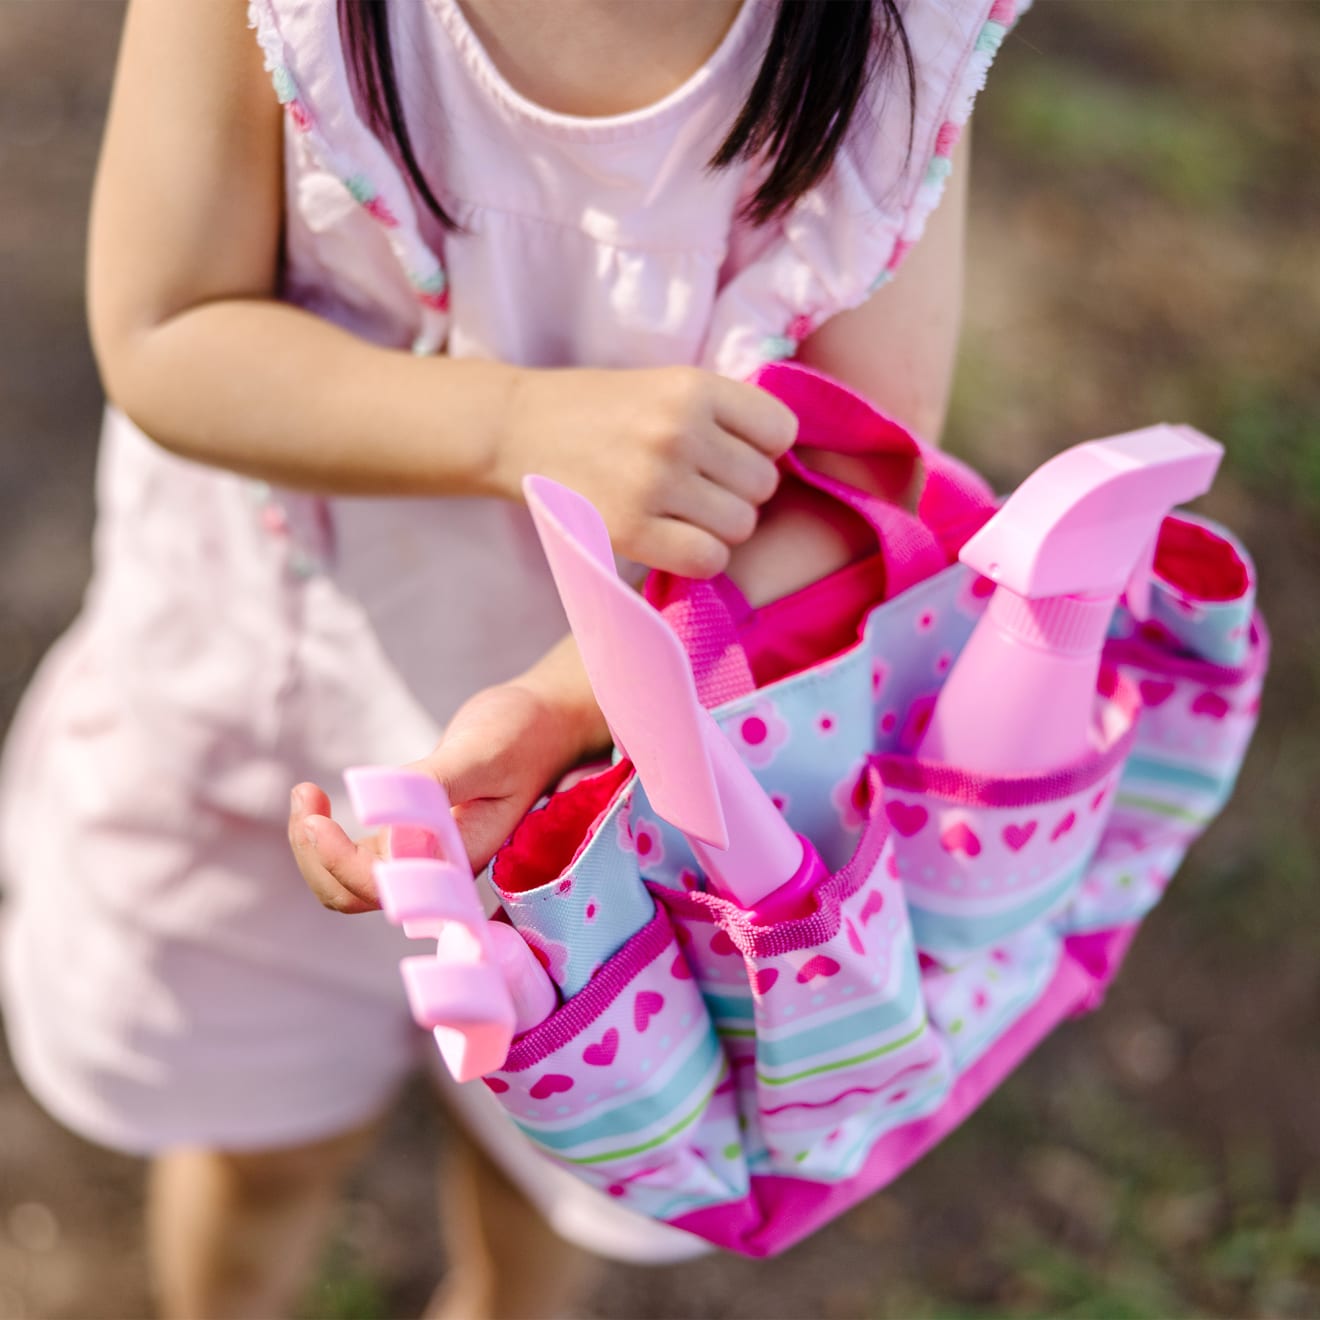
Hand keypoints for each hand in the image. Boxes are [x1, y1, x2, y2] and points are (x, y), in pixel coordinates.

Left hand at [289, 678, 601, 913]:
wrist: (544, 725)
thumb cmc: (520, 734)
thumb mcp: (479, 752)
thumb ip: (433, 786)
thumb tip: (381, 819)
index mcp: (460, 858)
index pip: (383, 887)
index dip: (339, 861)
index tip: (318, 816)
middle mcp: (439, 868)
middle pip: (354, 894)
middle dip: (316, 856)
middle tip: (305, 797)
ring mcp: (423, 856)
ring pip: (349, 881)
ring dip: (315, 847)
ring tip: (306, 795)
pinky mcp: (412, 837)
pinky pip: (356, 858)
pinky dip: (327, 836)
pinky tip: (320, 799)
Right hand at [496, 366, 796, 576]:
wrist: (517, 427)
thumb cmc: (600, 410)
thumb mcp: (665, 386)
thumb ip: (723, 414)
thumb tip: (787, 460)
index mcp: (693, 387)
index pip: (781, 432)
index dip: (760, 448)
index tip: (727, 452)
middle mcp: (679, 430)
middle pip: (764, 485)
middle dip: (737, 492)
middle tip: (697, 488)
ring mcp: (654, 482)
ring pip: (741, 526)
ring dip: (718, 528)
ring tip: (681, 513)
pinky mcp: (630, 529)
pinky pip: (707, 560)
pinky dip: (697, 557)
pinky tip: (671, 540)